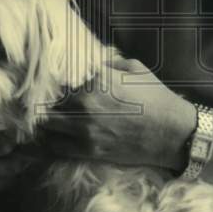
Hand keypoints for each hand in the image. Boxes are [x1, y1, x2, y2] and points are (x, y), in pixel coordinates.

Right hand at [0, 126, 38, 202]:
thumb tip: (0, 98)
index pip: (2, 146)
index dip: (18, 141)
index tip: (30, 137)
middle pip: (5, 169)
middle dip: (23, 161)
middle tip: (36, 154)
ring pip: (0, 182)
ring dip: (14, 173)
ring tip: (25, 163)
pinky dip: (0, 182)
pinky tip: (7, 173)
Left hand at [38, 56, 195, 171]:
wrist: (173, 133)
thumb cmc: (156, 97)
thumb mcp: (135, 69)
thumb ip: (109, 62)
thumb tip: (92, 61)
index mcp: (96, 77)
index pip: (59, 74)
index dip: (50, 77)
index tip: (46, 79)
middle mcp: (86, 101)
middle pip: (48, 99)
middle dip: (44, 99)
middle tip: (39, 100)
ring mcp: (85, 127)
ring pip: (46, 123)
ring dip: (43, 120)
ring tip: (42, 118)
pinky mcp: (89, 150)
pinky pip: (56, 146)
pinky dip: (48, 141)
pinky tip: (48, 137)